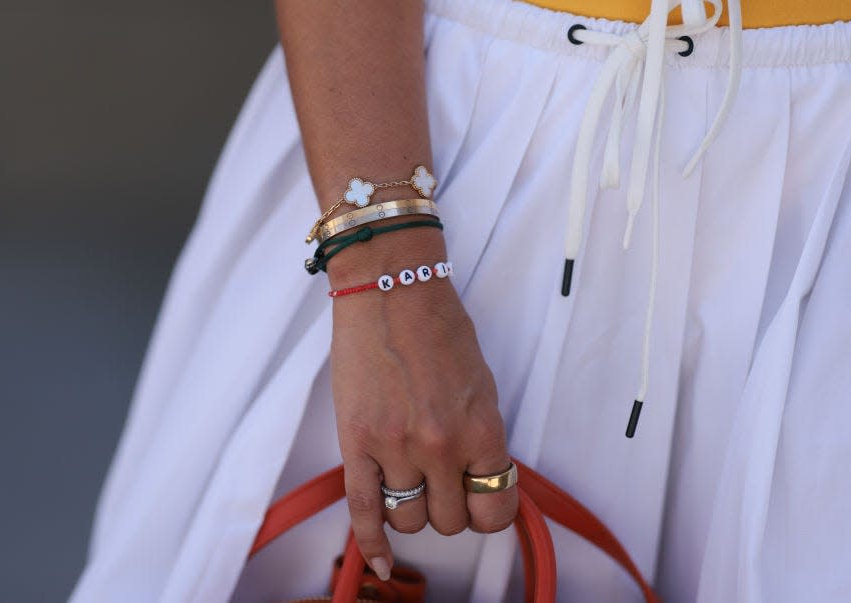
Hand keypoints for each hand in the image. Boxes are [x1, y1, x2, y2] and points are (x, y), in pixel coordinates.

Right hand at [328, 243, 517, 580]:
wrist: (390, 290)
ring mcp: (395, 447)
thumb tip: (481, 481)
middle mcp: (441, 446)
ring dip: (412, 511)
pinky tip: (378, 562)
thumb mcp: (483, 385)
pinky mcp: (355, 442)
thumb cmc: (440, 329)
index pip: (495, 509)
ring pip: (408, 520)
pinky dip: (370, 543)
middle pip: (449, 521)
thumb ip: (482, 437)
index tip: (479, 500)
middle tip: (442, 483)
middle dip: (448, 509)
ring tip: (409, 484)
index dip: (488, 512)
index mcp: (482, 429)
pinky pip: (363, 511)